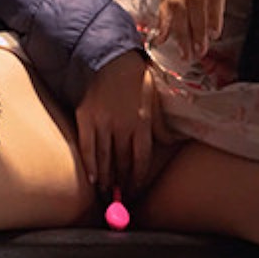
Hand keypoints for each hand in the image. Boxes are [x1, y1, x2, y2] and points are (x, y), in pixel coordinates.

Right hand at [75, 51, 161, 195]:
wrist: (109, 59)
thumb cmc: (136, 79)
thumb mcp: (155, 100)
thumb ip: (160, 125)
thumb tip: (173, 142)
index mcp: (142, 123)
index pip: (140, 159)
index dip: (137, 178)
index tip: (136, 191)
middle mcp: (122, 126)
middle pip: (121, 162)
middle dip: (122, 182)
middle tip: (121, 198)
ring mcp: (102, 123)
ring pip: (104, 159)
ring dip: (106, 178)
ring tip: (107, 192)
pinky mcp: (85, 119)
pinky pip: (87, 147)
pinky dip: (89, 165)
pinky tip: (92, 178)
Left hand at [155, 0, 239, 60]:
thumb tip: (195, 7)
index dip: (164, 20)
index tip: (161, 40)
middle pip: (178, 2)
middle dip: (180, 31)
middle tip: (185, 54)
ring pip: (193, 1)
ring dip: (195, 29)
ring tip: (200, 49)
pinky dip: (213, 14)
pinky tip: (214, 31)